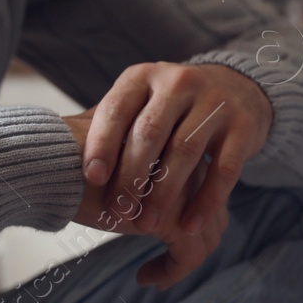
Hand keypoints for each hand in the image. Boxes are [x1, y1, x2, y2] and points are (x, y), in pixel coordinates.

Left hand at [77, 62, 272, 284]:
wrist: (237, 88)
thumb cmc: (172, 108)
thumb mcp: (140, 102)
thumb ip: (112, 127)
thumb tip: (58, 161)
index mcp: (144, 76)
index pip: (118, 109)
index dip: (102, 144)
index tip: (91, 179)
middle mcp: (180, 83)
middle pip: (150, 133)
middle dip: (131, 177)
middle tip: (117, 213)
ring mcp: (215, 103)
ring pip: (186, 151)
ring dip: (165, 193)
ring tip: (148, 225)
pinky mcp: (243, 128)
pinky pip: (224, 170)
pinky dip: (206, 201)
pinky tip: (189, 226)